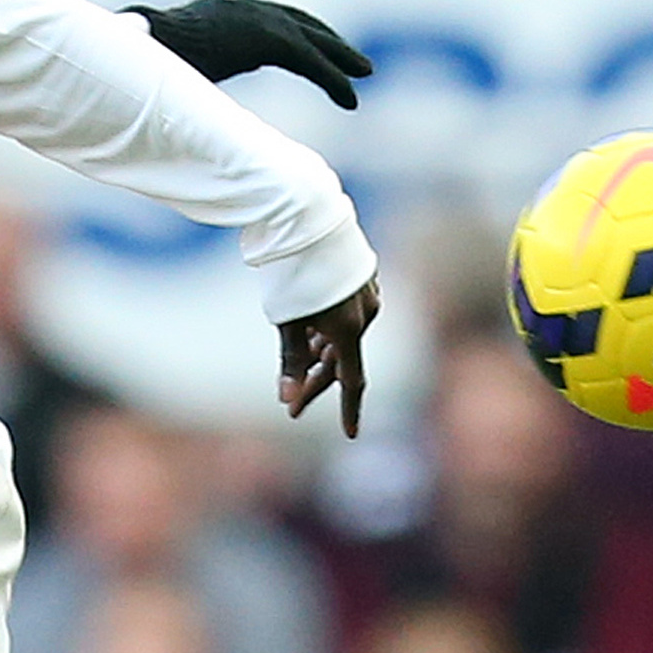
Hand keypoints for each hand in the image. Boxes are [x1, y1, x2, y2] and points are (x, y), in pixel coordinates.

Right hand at [132, 0, 370, 109]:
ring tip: (365, 74)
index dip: (295, 34)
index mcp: (220, 11)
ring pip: (312, 40)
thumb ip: (177, 75)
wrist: (139, 45)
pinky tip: (350, 99)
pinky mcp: (269, 38)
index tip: (311, 50)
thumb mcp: (164, 67)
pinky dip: (332, 80)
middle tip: (356, 61)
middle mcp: (244, 7)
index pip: (269, 19)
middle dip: (328, 41)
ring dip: (340, 58)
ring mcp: (257, 18)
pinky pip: (309, 62)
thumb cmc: (138, 63)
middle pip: (298, 22)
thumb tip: (159, 99)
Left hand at [279, 278, 378, 436]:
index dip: (350, 410)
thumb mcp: (284, 320)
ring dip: (321, 357)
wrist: (306, 217)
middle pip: (343, 361)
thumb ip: (290, 361)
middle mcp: (365, 314)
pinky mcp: (362, 280)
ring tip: (297, 363)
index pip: (352, 380)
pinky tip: (312, 331)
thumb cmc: (291, 270)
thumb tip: (288, 399)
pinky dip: (329, 332)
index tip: (350, 434)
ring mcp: (367, 295)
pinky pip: (348, 317)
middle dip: (317, 386)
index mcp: (348, 329)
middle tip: (291, 410)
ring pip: (344, 338)